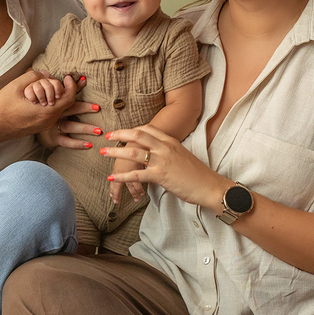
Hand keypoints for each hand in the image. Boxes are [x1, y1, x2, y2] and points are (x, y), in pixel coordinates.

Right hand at [0, 70, 82, 139]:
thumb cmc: (3, 108)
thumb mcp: (16, 86)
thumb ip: (33, 76)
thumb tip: (45, 74)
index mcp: (47, 112)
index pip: (69, 98)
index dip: (72, 85)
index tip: (67, 77)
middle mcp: (49, 121)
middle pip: (65, 102)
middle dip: (59, 88)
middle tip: (48, 81)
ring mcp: (45, 125)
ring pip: (58, 107)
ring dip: (53, 96)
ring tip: (40, 88)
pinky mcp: (40, 127)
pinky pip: (51, 113)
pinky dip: (49, 103)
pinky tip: (38, 97)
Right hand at [36, 79, 101, 149]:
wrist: (25, 125)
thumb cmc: (45, 110)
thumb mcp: (54, 98)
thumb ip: (70, 89)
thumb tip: (84, 78)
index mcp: (56, 103)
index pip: (67, 93)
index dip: (75, 88)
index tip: (85, 81)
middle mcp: (55, 113)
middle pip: (70, 109)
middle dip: (84, 108)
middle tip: (97, 108)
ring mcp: (54, 126)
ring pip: (70, 126)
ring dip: (84, 128)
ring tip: (98, 130)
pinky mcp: (54, 138)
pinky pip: (66, 142)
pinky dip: (77, 144)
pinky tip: (89, 145)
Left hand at [102, 125, 226, 209]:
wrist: (210, 186)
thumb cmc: (197, 174)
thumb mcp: (182, 156)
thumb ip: (169, 152)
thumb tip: (157, 154)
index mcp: (171, 141)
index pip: (148, 128)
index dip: (132, 129)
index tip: (122, 131)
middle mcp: (165, 147)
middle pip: (138, 135)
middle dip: (120, 134)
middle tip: (107, 136)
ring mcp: (162, 161)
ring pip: (133, 152)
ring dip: (115, 152)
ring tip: (103, 153)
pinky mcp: (160, 176)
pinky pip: (136, 174)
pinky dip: (122, 176)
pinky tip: (112, 177)